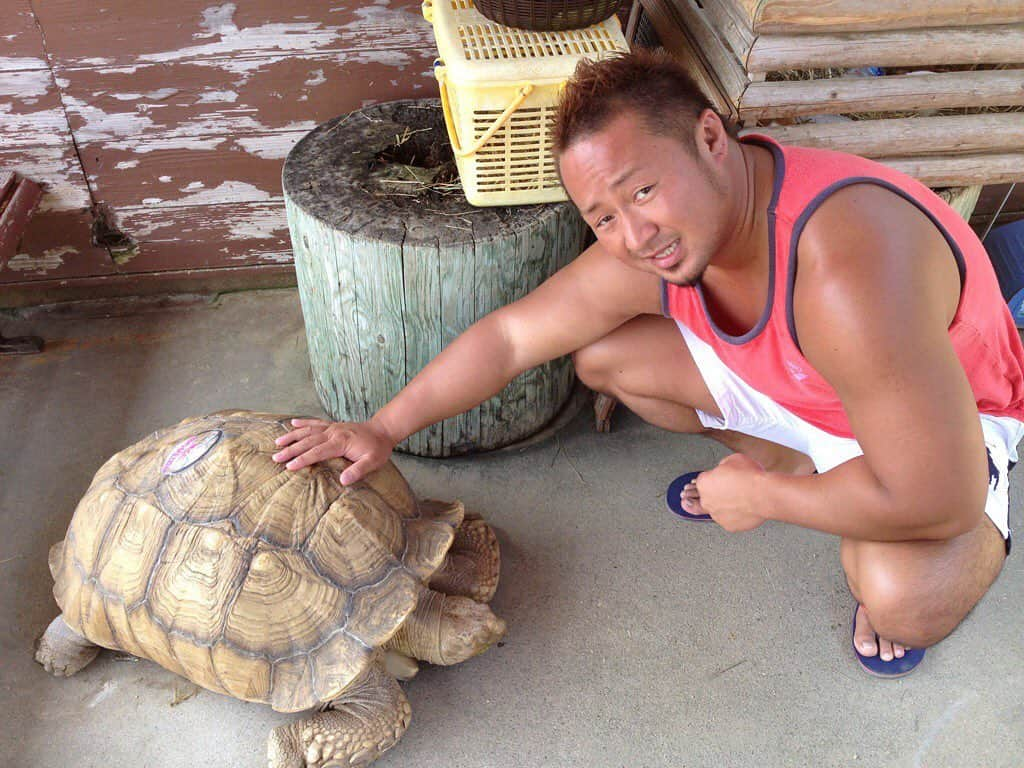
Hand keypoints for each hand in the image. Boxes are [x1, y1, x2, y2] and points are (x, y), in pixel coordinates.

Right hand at [272, 418, 394, 484]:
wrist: (383, 430)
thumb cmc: (378, 448)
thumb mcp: (373, 462)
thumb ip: (358, 471)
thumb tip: (343, 481)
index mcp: (341, 442)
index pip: (318, 452)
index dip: (303, 459)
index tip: (289, 466)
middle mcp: (333, 432)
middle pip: (308, 441)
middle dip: (291, 449)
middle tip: (276, 457)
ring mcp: (332, 427)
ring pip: (308, 430)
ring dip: (292, 436)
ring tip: (277, 442)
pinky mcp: (333, 425)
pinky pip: (315, 422)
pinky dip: (303, 423)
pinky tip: (293, 423)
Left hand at [689, 453, 767, 532]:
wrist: (764, 495)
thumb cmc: (751, 477)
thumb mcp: (733, 460)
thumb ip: (723, 466)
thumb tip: (725, 469)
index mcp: (704, 483)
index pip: (701, 481)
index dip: (710, 479)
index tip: (712, 481)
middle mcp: (707, 501)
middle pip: (704, 498)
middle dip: (710, 494)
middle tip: (715, 492)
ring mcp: (717, 515)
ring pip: (716, 511)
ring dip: (722, 506)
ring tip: (734, 501)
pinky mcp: (729, 525)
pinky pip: (728, 520)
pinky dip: (733, 516)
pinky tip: (740, 510)